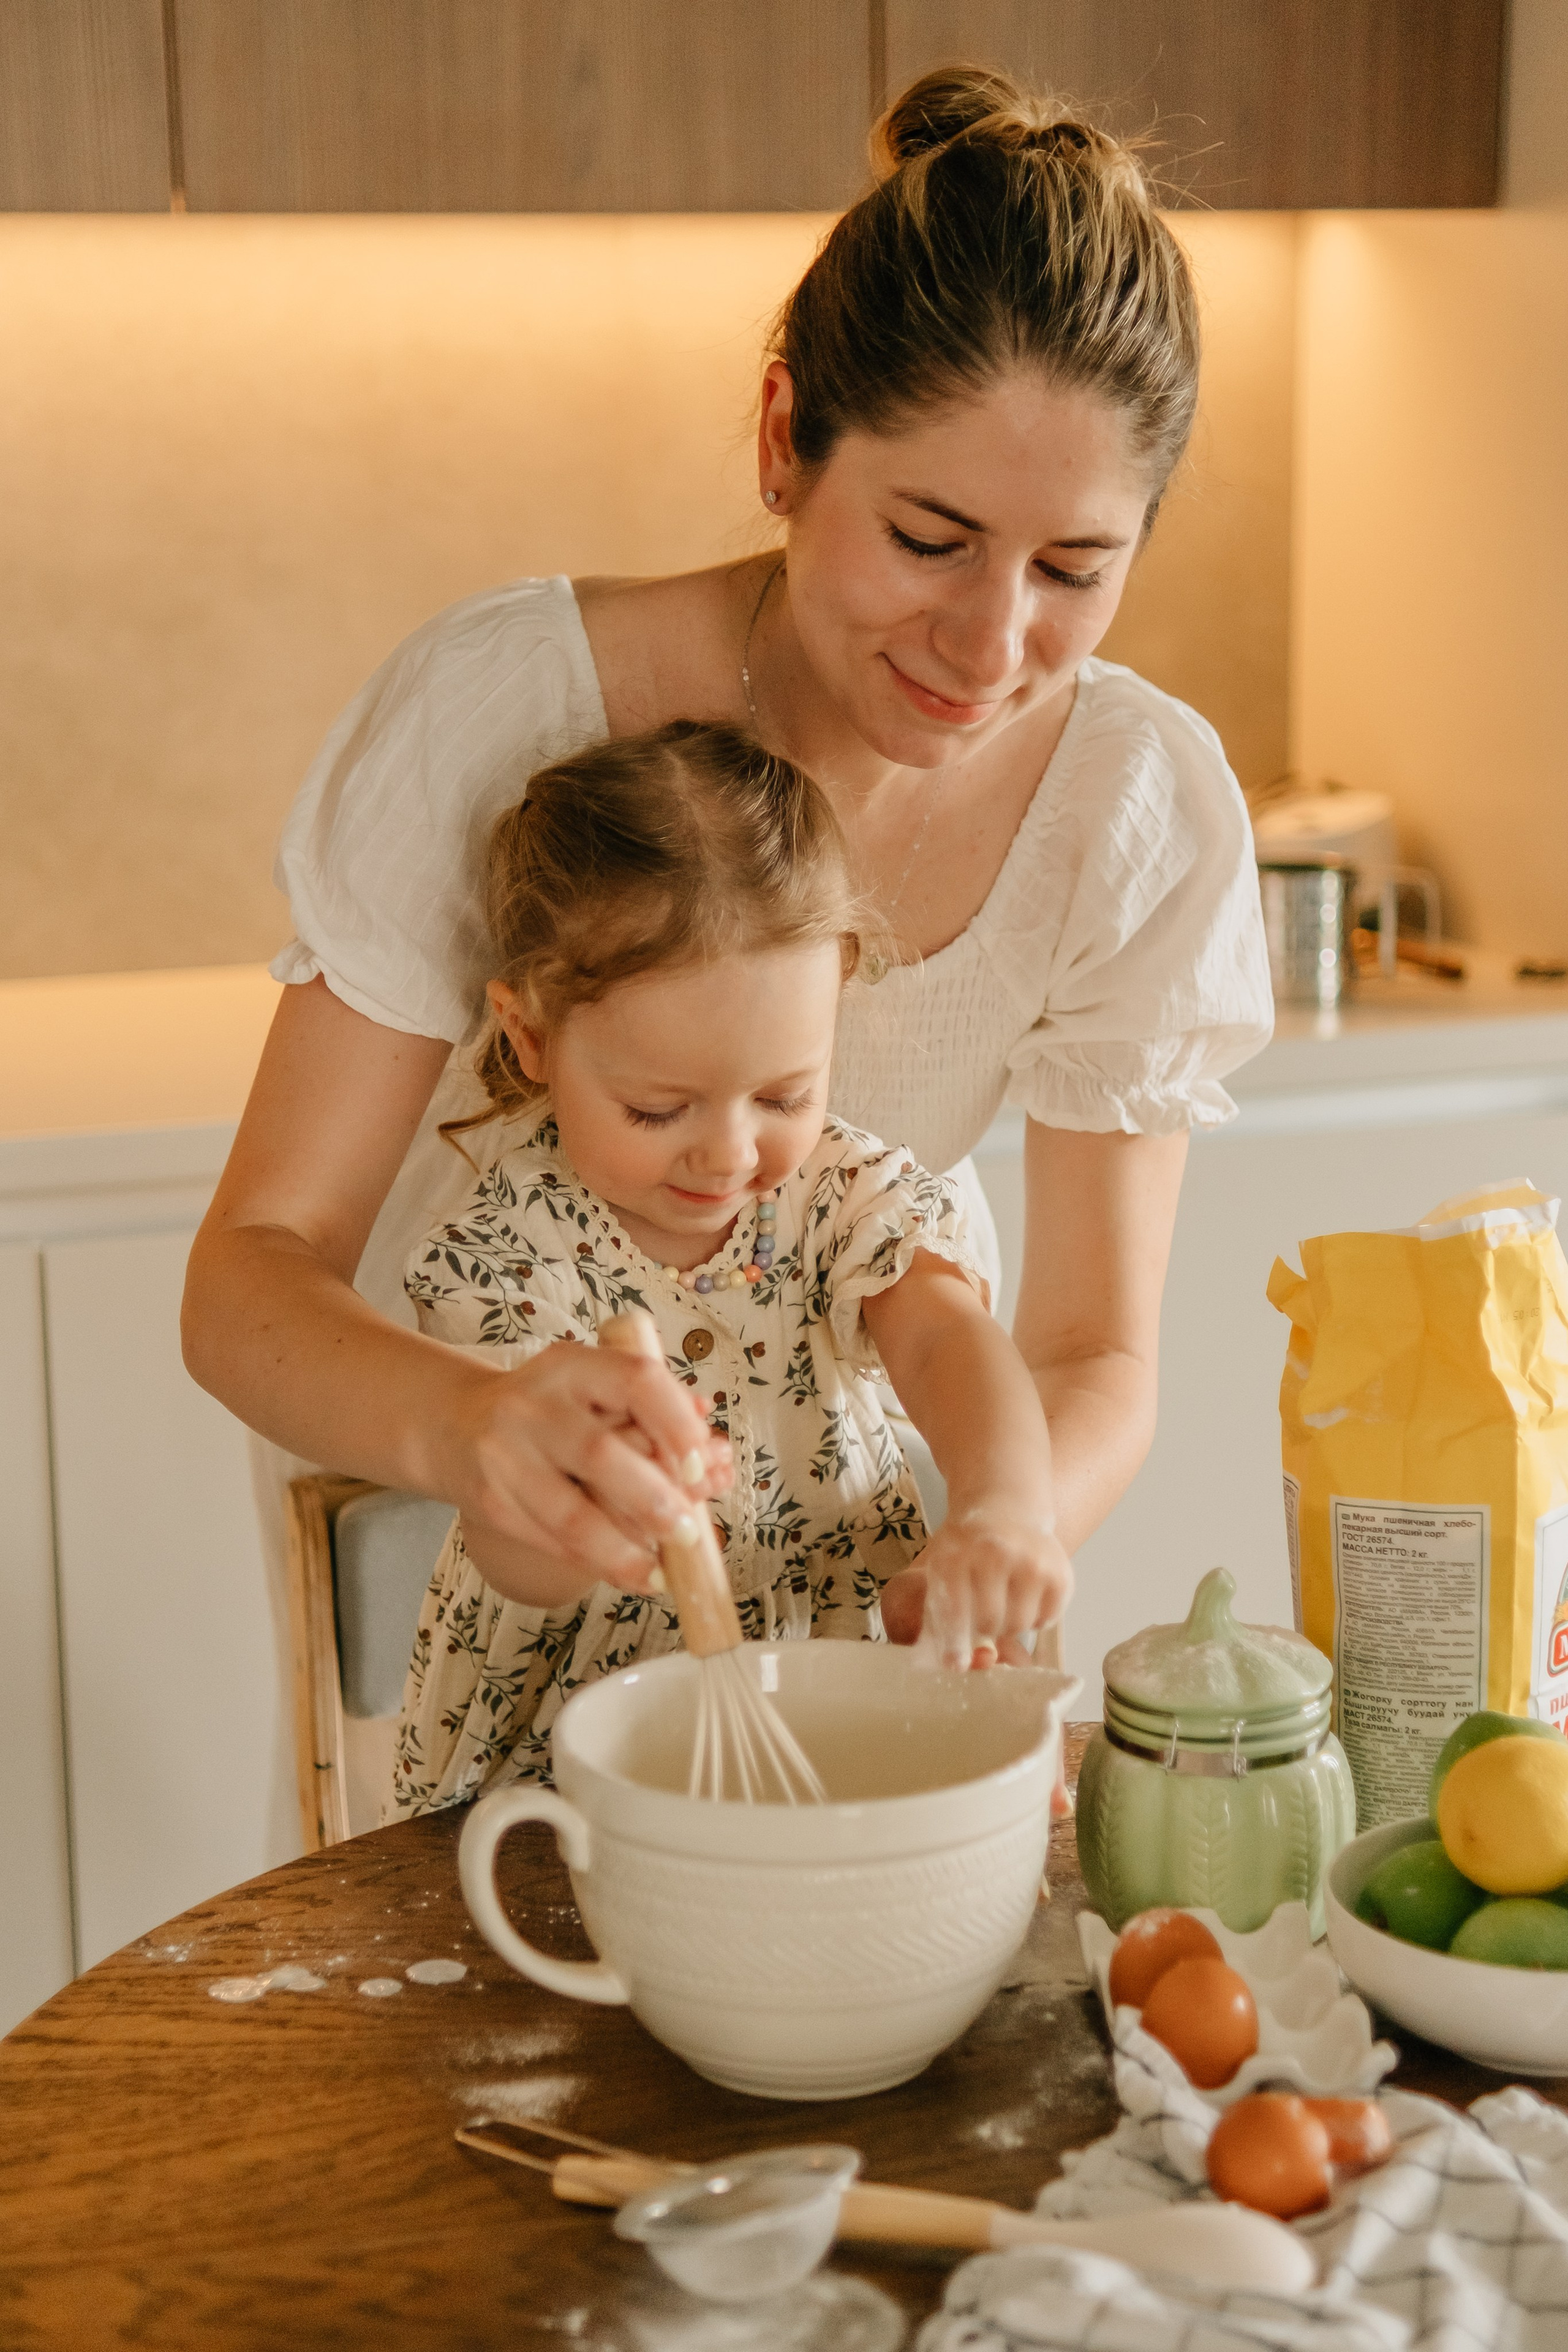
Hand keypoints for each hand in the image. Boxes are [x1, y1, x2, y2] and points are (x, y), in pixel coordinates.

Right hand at [438, 1341, 730, 1597]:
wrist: (456, 1426)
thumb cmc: (549, 1408)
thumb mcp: (594, 1388)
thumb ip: (654, 1410)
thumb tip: (712, 1448)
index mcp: (573, 1365)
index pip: (634, 1381)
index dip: (675, 1424)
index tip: (705, 1462)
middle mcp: (533, 1405)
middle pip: (600, 1454)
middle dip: (653, 1499)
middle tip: (689, 1532)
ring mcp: (506, 1456)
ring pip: (572, 1514)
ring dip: (624, 1550)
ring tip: (662, 1571)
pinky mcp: (492, 1503)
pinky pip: (553, 1540)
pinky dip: (598, 1563)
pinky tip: (633, 1574)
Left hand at [883, 1508, 1072, 1671]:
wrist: (1005, 1510)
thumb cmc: (967, 1551)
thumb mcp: (943, 1571)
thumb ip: (943, 1617)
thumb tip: (958, 1666)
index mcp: (956, 1554)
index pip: (954, 1610)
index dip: (954, 1643)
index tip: (956, 1666)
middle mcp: (994, 1553)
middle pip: (988, 1623)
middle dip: (983, 1628)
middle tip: (983, 1616)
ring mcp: (1031, 1561)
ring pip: (1019, 1625)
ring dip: (1010, 1625)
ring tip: (1004, 1603)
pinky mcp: (1060, 1572)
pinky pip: (1047, 1619)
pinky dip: (1035, 1618)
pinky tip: (1025, 1597)